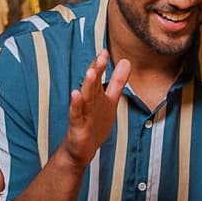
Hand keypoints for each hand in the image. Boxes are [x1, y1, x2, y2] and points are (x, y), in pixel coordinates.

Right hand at [58, 51, 131, 168]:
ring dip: (88, 85)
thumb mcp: (109, 100)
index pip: (98, 77)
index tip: (105, 51)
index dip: (101, 65)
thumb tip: (125, 61)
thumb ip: (117, 82)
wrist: (82, 150)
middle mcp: (88, 102)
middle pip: (92, 84)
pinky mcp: (77, 127)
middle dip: (96, 70)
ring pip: (86, 97)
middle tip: (101, 55)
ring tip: (90, 72)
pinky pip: (77, 115)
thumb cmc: (95, 123)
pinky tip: (76, 95)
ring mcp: (82, 114)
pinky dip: (76, 105)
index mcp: (97, 96)